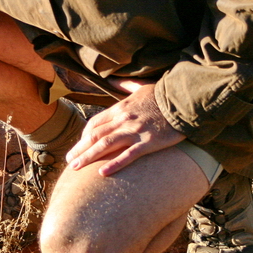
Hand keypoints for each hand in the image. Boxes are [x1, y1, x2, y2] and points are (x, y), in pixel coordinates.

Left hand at [65, 84, 184, 176]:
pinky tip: (102, 174)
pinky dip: (114, 164)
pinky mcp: (149, 141)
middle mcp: (123, 119)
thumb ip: (126, 85)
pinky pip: (128, 155)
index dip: (84, 136)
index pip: (95, 123)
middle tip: (69, 161)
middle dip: (80, 149)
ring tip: (76, 168)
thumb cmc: (163, 94)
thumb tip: (113, 79)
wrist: (183, 99)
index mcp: (120, 108)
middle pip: (95, 135)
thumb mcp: (141, 87)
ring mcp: (135, 131)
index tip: (79, 146)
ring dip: (88, 157)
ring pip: (105, 145)